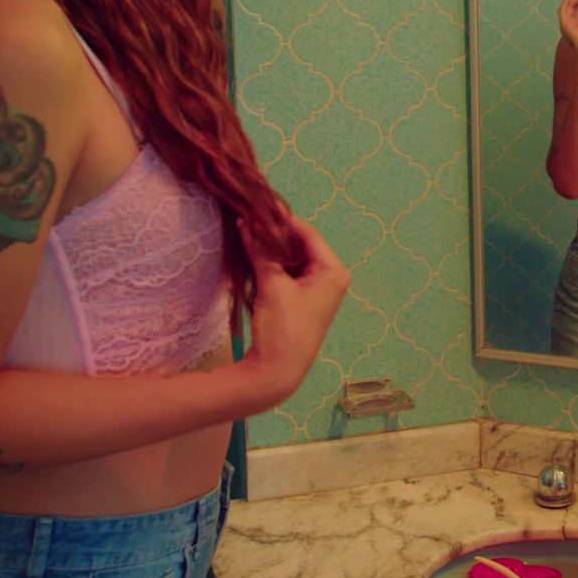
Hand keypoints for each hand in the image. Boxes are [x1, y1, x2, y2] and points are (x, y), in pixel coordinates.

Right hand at [239, 214, 349, 406]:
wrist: (278, 371)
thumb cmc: (283, 326)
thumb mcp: (272, 285)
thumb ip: (260, 251)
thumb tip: (244, 222)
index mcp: (333, 270)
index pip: (308, 234)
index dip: (282, 220)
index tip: (259, 207)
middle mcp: (331, 276)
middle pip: (301, 245)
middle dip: (275, 233)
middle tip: (249, 217)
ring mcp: (318, 289)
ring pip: (293, 258)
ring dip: (272, 248)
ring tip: (247, 230)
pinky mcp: (303, 300)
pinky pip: (289, 273)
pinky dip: (272, 264)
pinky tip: (253, 252)